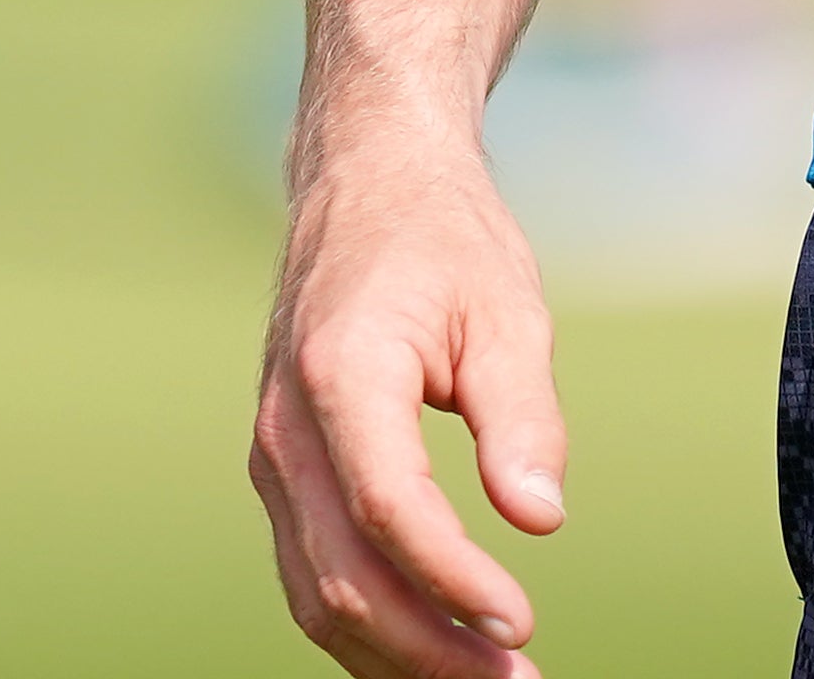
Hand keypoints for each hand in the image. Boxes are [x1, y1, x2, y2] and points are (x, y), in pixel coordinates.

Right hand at [250, 130, 567, 670]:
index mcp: (341, 372)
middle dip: (430, 647)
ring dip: (399, 656)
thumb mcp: (505, 309)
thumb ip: (521, 416)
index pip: (387, 506)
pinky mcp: (283, 474)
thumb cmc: (442, 241)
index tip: (521, 624)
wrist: (364, 183)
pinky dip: (369, 629)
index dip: (451, 578)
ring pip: (316, 595)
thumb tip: (539, 519)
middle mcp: (287, 426)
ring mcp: (274, 456)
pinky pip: (312, 575)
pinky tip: (436, 650)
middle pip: (343, 574)